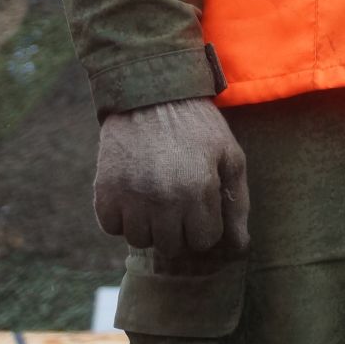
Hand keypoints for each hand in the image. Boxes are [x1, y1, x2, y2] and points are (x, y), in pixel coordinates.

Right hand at [94, 97, 248, 257]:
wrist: (151, 95)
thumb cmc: (198, 127)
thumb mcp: (229, 156)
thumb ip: (236, 203)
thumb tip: (240, 248)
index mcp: (198, 191)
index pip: (202, 241)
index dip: (205, 226)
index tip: (202, 206)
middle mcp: (163, 200)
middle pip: (171, 247)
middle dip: (179, 230)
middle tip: (179, 202)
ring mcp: (130, 198)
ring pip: (139, 241)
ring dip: (150, 226)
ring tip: (157, 198)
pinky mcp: (104, 192)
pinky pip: (112, 228)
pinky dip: (122, 218)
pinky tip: (134, 195)